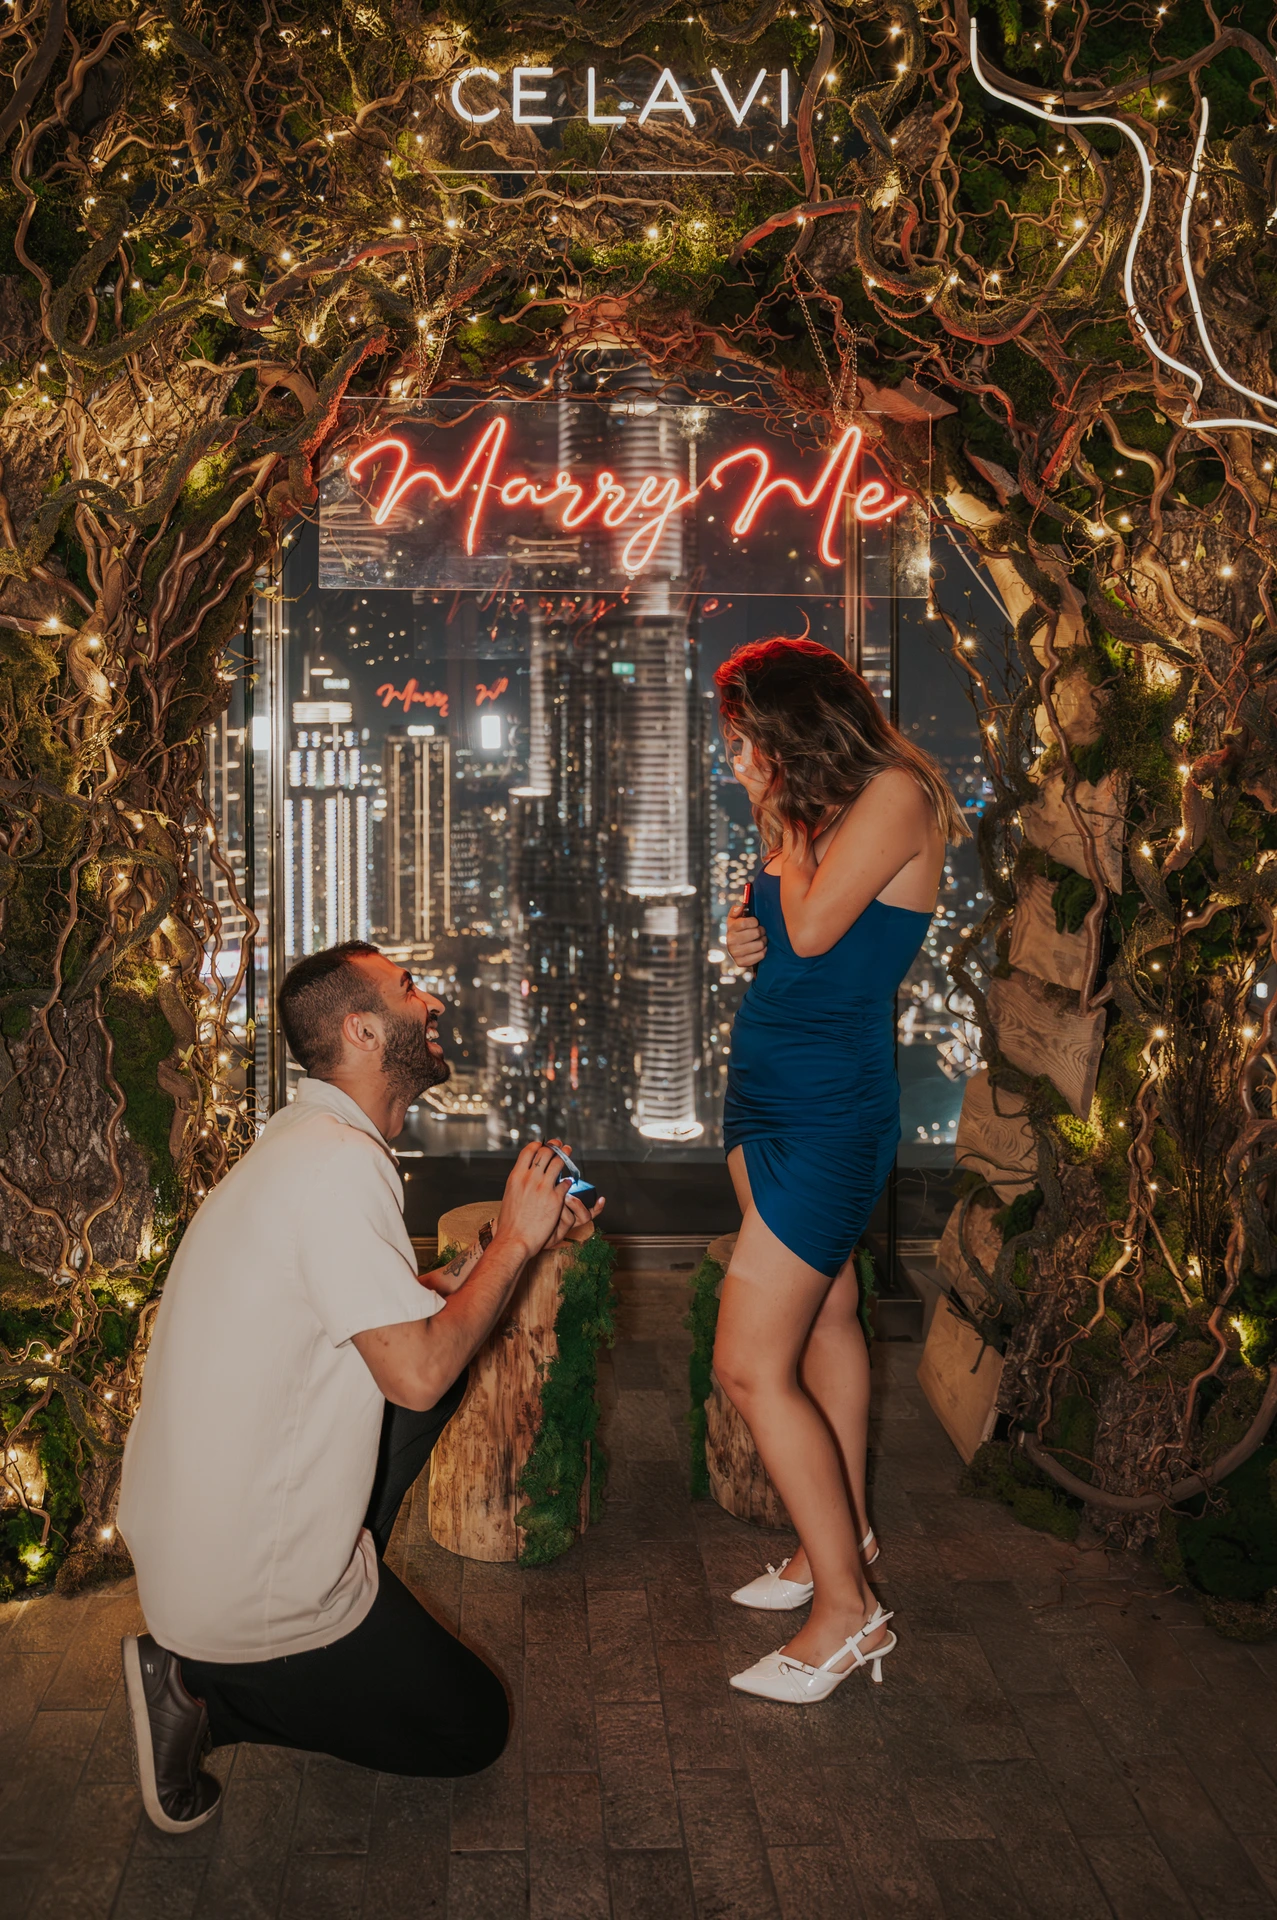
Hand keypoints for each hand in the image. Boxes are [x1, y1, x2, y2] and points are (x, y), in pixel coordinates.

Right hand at [494, 1140, 594, 1261]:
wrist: (514, 1239)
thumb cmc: (509, 1223)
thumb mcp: (509, 1195)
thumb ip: (518, 1182)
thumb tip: (525, 1175)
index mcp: (516, 1176)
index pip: (529, 1151)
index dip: (538, 1145)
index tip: (544, 1143)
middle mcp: (530, 1178)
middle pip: (545, 1152)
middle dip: (554, 1146)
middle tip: (560, 1145)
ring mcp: (543, 1187)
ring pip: (558, 1163)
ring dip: (565, 1155)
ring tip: (569, 1151)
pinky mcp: (556, 1199)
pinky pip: (566, 1183)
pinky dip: (568, 1180)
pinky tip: (569, 1180)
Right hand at [726, 902, 766, 968]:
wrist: (736, 949)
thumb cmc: (739, 930)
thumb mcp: (736, 918)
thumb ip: (736, 910)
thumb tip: (740, 908)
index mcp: (731, 928)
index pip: (746, 922)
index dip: (755, 921)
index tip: (756, 923)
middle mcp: (730, 941)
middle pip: (755, 933)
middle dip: (761, 931)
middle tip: (760, 931)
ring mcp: (735, 953)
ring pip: (759, 944)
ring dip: (763, 941)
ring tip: (761, 939)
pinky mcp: (740, 963)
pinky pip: (760, 955)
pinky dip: (763, 951)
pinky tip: (760, 949)